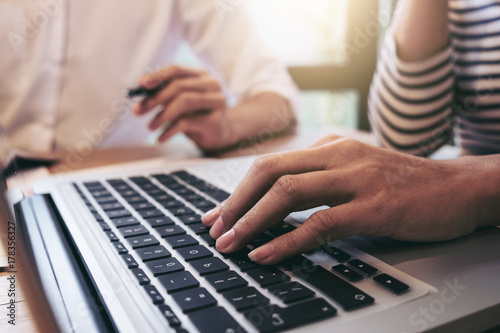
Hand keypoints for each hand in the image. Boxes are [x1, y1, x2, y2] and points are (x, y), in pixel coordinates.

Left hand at [133, 65, 229, 149]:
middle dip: (155, 99)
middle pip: (178, 86)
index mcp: (201, 75)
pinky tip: (161, 137)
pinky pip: (186, 123)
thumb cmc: (197, 115)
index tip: (141, 84)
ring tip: (150, 127)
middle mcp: (211, 84)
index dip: (157, 75)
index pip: (176, 69)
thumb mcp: (180, 102)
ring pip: (183, 101)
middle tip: (138, 111)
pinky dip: (169, 131)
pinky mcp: (215, 121)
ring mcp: (216, 101)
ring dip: (162, 115)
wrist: (220, 134)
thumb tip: (140, 93)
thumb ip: (165, 94)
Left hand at [201, 134, 494, 264]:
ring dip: (251, 221)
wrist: (457, 187)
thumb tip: (277, 200)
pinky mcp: (373, 207)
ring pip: (288, 194)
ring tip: (230, 243)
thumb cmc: (402, 182)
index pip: (270, 164)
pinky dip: (287, 240)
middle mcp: (337, 156)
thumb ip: (320, 176)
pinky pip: (320, 223)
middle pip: (269, 173)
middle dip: (235, 203)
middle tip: (214, 228)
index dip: (238, 190)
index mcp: (329, 148)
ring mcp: (355, 180)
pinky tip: (266, 255)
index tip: (217, 213)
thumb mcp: (356, 168)